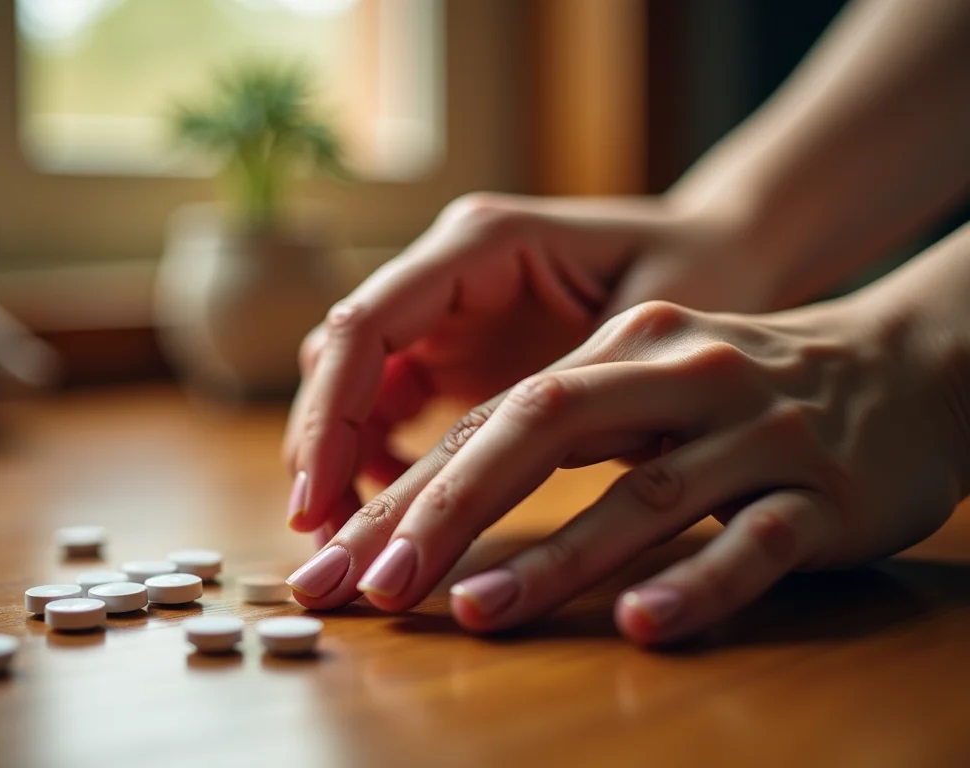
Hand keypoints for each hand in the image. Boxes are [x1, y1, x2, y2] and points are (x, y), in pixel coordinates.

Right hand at [284, 192, 781, 545]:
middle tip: (325, 547)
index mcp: (483, 243)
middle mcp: (448, 268)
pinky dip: (379, 456)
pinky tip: (400, 501)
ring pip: (353, 383)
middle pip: (342, 357)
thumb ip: (562, 390)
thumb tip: (489, 470)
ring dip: (340, 460)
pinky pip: (388, 403)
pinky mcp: (456, 346)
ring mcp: (447, 307)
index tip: (316, 501)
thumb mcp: (647, 335)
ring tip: (352, 539)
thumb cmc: (704, 273)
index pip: (367, 326)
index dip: (329, 416)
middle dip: (319, 449)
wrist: (727, 251)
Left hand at [285, 297, 968, 644]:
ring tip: (473, 612)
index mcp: (620, 347)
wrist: (908, 364)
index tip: (338, 553)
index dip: (408, 486)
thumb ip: (551, 423)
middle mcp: (679, 376)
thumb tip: (426, 493)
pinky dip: (697, 583)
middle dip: (446, 510)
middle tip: (374, 584)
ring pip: (643, 495)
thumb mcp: (644, 380)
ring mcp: (755, 433)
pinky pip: (754, 543)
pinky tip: (640, 624)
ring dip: (552, 557)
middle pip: (542, 431)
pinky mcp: (825, 493)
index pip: (492, 418)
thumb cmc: (742, 386)